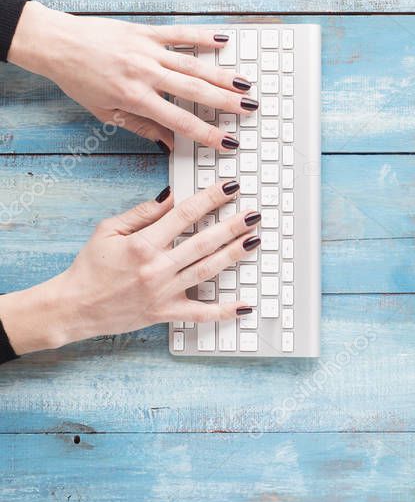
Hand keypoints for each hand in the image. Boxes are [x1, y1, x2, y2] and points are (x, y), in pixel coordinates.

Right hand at [0, 182, 260, 354]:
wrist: (73, 307)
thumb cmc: (89, 267)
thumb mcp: (108, 230)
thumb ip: (142, 214)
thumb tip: (172, 197)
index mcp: (143, 244)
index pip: (184, 215)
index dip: (210, 199)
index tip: (230, 188)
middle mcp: (157, 268)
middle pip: (203, 242)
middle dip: (232, 226)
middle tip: (254, 213)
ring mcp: (164, 292)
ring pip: (208, 270)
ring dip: (234, 255)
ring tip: (255, 241)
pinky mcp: (166, 313)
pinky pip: (200, 313)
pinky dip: (224, 311)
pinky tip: (246, 305)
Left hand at [7, 1, 256, 150]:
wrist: (54, 43)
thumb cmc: (78, 80)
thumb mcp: (105, 112)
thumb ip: (142, 127)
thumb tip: (170, 143)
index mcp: (134, 97)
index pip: (179, 120)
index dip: (206, 133)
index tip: (227, 143)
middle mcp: (144, 73)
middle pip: (194, 90)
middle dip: (225, 102)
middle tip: (249, 109)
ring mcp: (146, 50)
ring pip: (193, 64)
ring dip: (222, 75)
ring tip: (245, 84)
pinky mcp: (144, 31)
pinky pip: (178, 34)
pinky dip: (201, 36)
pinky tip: (222, 40)